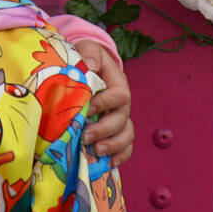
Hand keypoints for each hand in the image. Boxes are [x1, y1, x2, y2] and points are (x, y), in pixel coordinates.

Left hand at [74, 40, 133, 166]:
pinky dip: (119, 156)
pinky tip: (108, 163)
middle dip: (105, 130)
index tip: (87, 108)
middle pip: (122, 119)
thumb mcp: (88, 48)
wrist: (86, 67)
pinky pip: (126, 146)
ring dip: (113, 146)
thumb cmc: (86, 58)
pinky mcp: (115, 130)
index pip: (120, 95)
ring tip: (96, 151)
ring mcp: (120, 118)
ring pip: (126, 135)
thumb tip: (90, 65)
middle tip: (86, 136)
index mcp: (118, 83)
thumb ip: (90, 53)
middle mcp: (122, 103)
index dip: (106, 102)